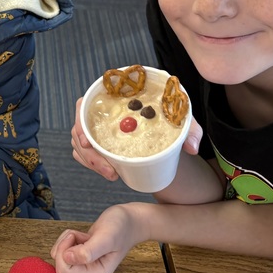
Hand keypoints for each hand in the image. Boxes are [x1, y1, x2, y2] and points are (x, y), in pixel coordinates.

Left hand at [50, 203, 144, 272]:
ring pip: (59, 255)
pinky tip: (84, 235)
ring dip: (67, 240)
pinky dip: (68, 237)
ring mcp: (84, 266)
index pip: (65, 271)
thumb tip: (68, 259)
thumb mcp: (106, 238)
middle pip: (60, 264)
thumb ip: (89, 251)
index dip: (64, 252)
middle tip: (82, 236)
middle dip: (65, 245)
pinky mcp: (80, 257)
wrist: (128, 221)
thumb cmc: (120, 228)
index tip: (76, 238)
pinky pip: (62, 249)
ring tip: (85, 235)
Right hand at [71, 96, 203, 179]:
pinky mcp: (98, 143)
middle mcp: (101, 112)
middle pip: (80, 130)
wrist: (167, 126)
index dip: (80, 123)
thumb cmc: (169, 115)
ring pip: (80, 145)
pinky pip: (85, 154)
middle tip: (108, 170)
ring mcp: (97, 129)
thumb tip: (192, 147)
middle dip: (90, 154)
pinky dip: (93, 165)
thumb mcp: (181, 120)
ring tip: (112, 174)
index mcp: (114, 97)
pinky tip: (109, 172)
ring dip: (92, 162)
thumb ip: (190, 129)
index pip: (84, 105)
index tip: (87, 143)